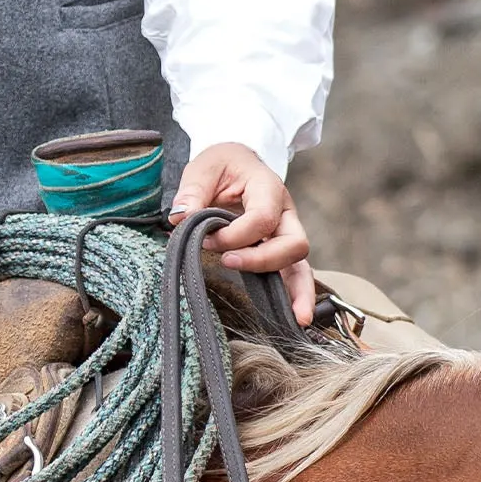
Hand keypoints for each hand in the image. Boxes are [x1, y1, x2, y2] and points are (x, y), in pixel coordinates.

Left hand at [171, 142, 315, 323]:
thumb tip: (180, 216)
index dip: (235, 235)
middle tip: (229, 263)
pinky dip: (296, 294)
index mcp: (268, 187)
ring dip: (297, 290)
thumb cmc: (222, 165)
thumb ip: (193, 191)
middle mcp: (285, 212)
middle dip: (263, 260)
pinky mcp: (279, 248)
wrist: (235, 163)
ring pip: (300, 263)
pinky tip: (296, 318)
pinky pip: (294, 273)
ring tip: (296, 318)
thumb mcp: (204, 167)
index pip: (262, 217)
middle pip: (292, 243)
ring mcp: (285, 232)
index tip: (207, 240)